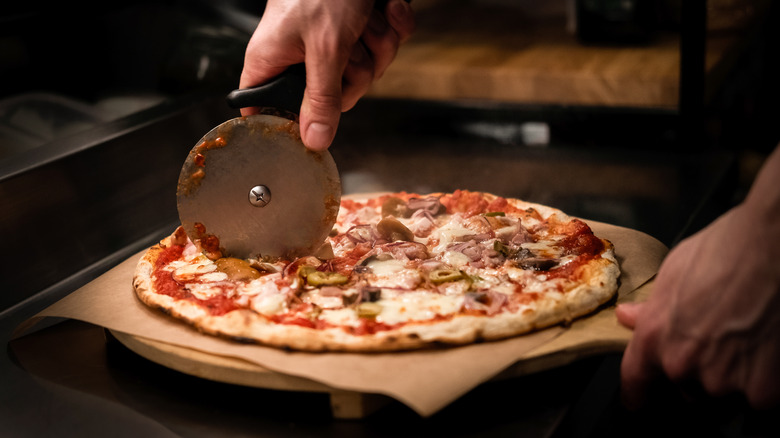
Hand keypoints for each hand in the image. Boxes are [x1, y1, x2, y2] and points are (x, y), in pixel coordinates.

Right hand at [239, 0, 414, 149]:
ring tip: (366, 16)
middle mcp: (301, 55)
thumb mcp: (326, 47)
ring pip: (367, 71)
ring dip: (378, 42)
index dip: (290, 122)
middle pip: (335, 96)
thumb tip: (313, 140)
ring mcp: (334, 42)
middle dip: (357, 71)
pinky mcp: (361, 28)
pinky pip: (386, 46)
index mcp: (273, 60)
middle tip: (351, 47)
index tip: (312, 127)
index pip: (265, 109)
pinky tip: (385, 6)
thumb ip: (321, 98)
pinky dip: (393, 24)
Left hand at [617, 199, 779, 409]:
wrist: (772, 247)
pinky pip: (759, 397)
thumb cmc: (725, 252)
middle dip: (698, 371)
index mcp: (654, 338)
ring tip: (746, 337)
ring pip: (724, 393)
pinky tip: (767, 349)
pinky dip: (765, 380)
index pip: (636, 383)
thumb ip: (651, 308)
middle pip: (686, 388)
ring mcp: (723, 381)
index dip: (638, 395)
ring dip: (733, 377)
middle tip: (718, 341)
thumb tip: (628, 317)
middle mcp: (682, 365)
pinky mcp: (762, 390)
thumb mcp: (673, 274)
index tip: (639, 400)